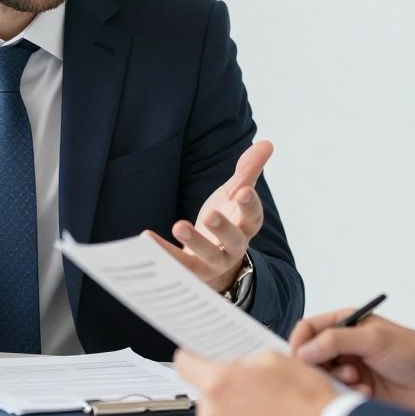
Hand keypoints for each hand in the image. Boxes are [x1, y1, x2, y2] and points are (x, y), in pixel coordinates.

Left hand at [145, 141, 270, 293]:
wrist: (213, 263)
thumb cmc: (225, 221)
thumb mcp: (234, 195)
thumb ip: (248, 171)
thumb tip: (267, 143)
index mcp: (246, 227)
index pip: (253, 218)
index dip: (250, 207)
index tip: (244, 192)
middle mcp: (233, 248)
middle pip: (234, 241)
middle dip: (223, 228)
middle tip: (211, 214)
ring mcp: (213, 263)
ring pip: (207, 256)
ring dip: (194, 241)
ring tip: (178, 225)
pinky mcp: (191, 272)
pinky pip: (178, 265)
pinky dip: (163, 252)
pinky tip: (147, 237)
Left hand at [175, 350, 335, 415]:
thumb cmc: (305, 403)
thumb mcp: (276, 359)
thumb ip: (247, 360)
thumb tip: (240, 366)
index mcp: (219, 383)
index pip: (184, 363)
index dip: (192, 356)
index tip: (196, 356)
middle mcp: (213, 414)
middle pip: (206, 392)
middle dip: (225, 386)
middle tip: (252, 384)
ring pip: (219, 415)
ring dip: (235, 409)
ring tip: (267, 406)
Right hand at [290, 307, 414, 415]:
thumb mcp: (374, 338)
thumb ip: (336, 340)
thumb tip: (304, 349)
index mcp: (347, 323)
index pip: (309, 328)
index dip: (299, 341)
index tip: (299, 357)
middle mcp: (346, 345)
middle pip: (311, 354)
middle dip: (319, 365)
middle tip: (338, 370)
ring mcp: (351, 368)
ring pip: (323, 376)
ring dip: (336, 380)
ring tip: (356, 380)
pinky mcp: (357, 390)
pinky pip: (337, 393)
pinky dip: (348, 394)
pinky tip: (366, 392)